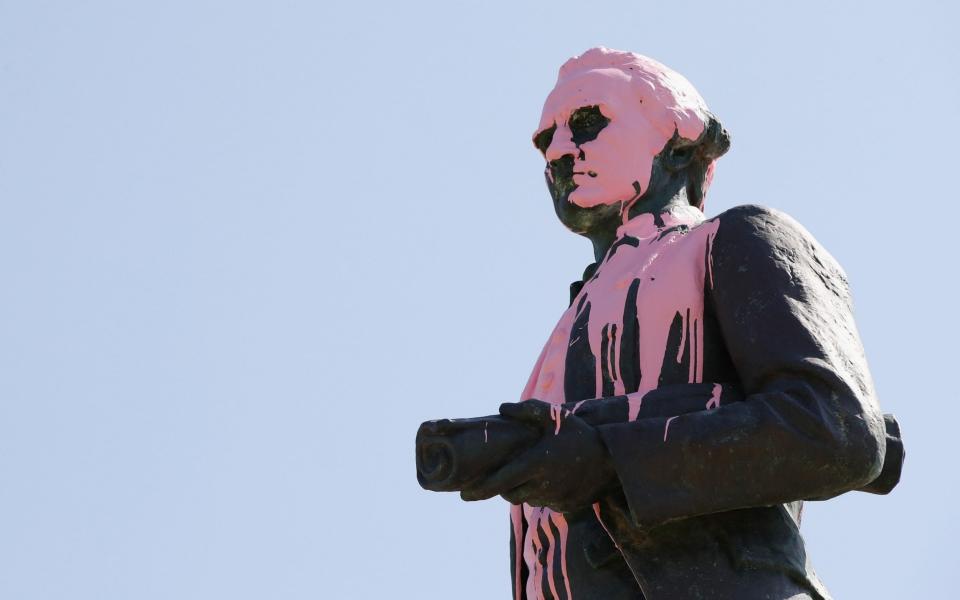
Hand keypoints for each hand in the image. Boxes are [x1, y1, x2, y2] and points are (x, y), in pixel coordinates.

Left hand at [460, 400, 617, 511]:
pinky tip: (551, 478)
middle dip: (502, 486)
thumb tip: (501, 407)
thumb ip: (527, 410)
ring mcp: (553, 498)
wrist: (614, 460)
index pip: (499, 482)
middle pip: (509, 494)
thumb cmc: (580, 434)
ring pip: (526, 499)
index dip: (480, 490)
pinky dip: (541, 493)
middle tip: (503, 474)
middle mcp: (541, 485)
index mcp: (534, 464)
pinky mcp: (565, 506)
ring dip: (522, 489)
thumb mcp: (554, 416)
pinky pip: (544, 502)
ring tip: (530, 471)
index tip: (464, 494)